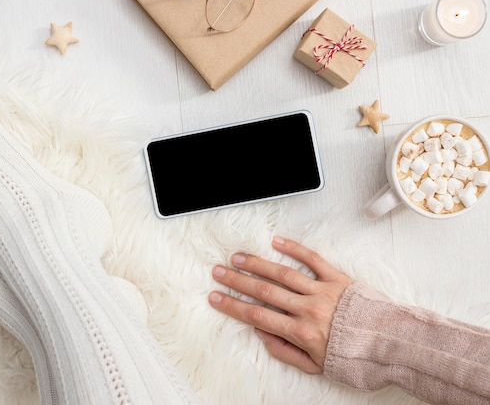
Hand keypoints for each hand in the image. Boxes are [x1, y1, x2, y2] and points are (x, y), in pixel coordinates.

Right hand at [208, 236, 352, 373]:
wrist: (392, 345)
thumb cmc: (355, 357)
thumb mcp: (316, 366)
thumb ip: (285, 351)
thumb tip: (262, 333)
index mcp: (302, 332)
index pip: (257, 316)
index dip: (233, 306)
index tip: (216, 297)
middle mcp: (309, 309)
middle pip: (264, 291)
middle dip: (237, 281)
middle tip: (218, 272)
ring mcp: (323, 291)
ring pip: (283, 274)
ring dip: (257, 264)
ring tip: (238, 257)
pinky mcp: (338, 278)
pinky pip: (313, 259)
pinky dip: (294, 249)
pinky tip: (276, 242)